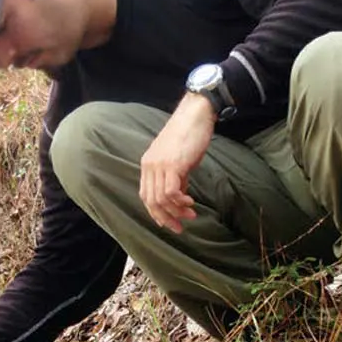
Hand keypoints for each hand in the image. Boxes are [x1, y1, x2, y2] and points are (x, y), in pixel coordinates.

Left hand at [140, 93, 215, 232]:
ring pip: (160, 199)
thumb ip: (176, 178)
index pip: (145, 195)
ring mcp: (159, 165)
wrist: (195, 114)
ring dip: (176, 211)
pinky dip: (180, 202)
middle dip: (165, 218)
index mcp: (148, 164)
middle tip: (179, 227)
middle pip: (151, 201)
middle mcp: (150, 166)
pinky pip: (170, 192)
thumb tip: (180, 196)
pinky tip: (190, 202)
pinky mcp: (172, 165)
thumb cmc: (189, 135)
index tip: (168, 222)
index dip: (155, 212)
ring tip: (190, 214)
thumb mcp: (179, 160)